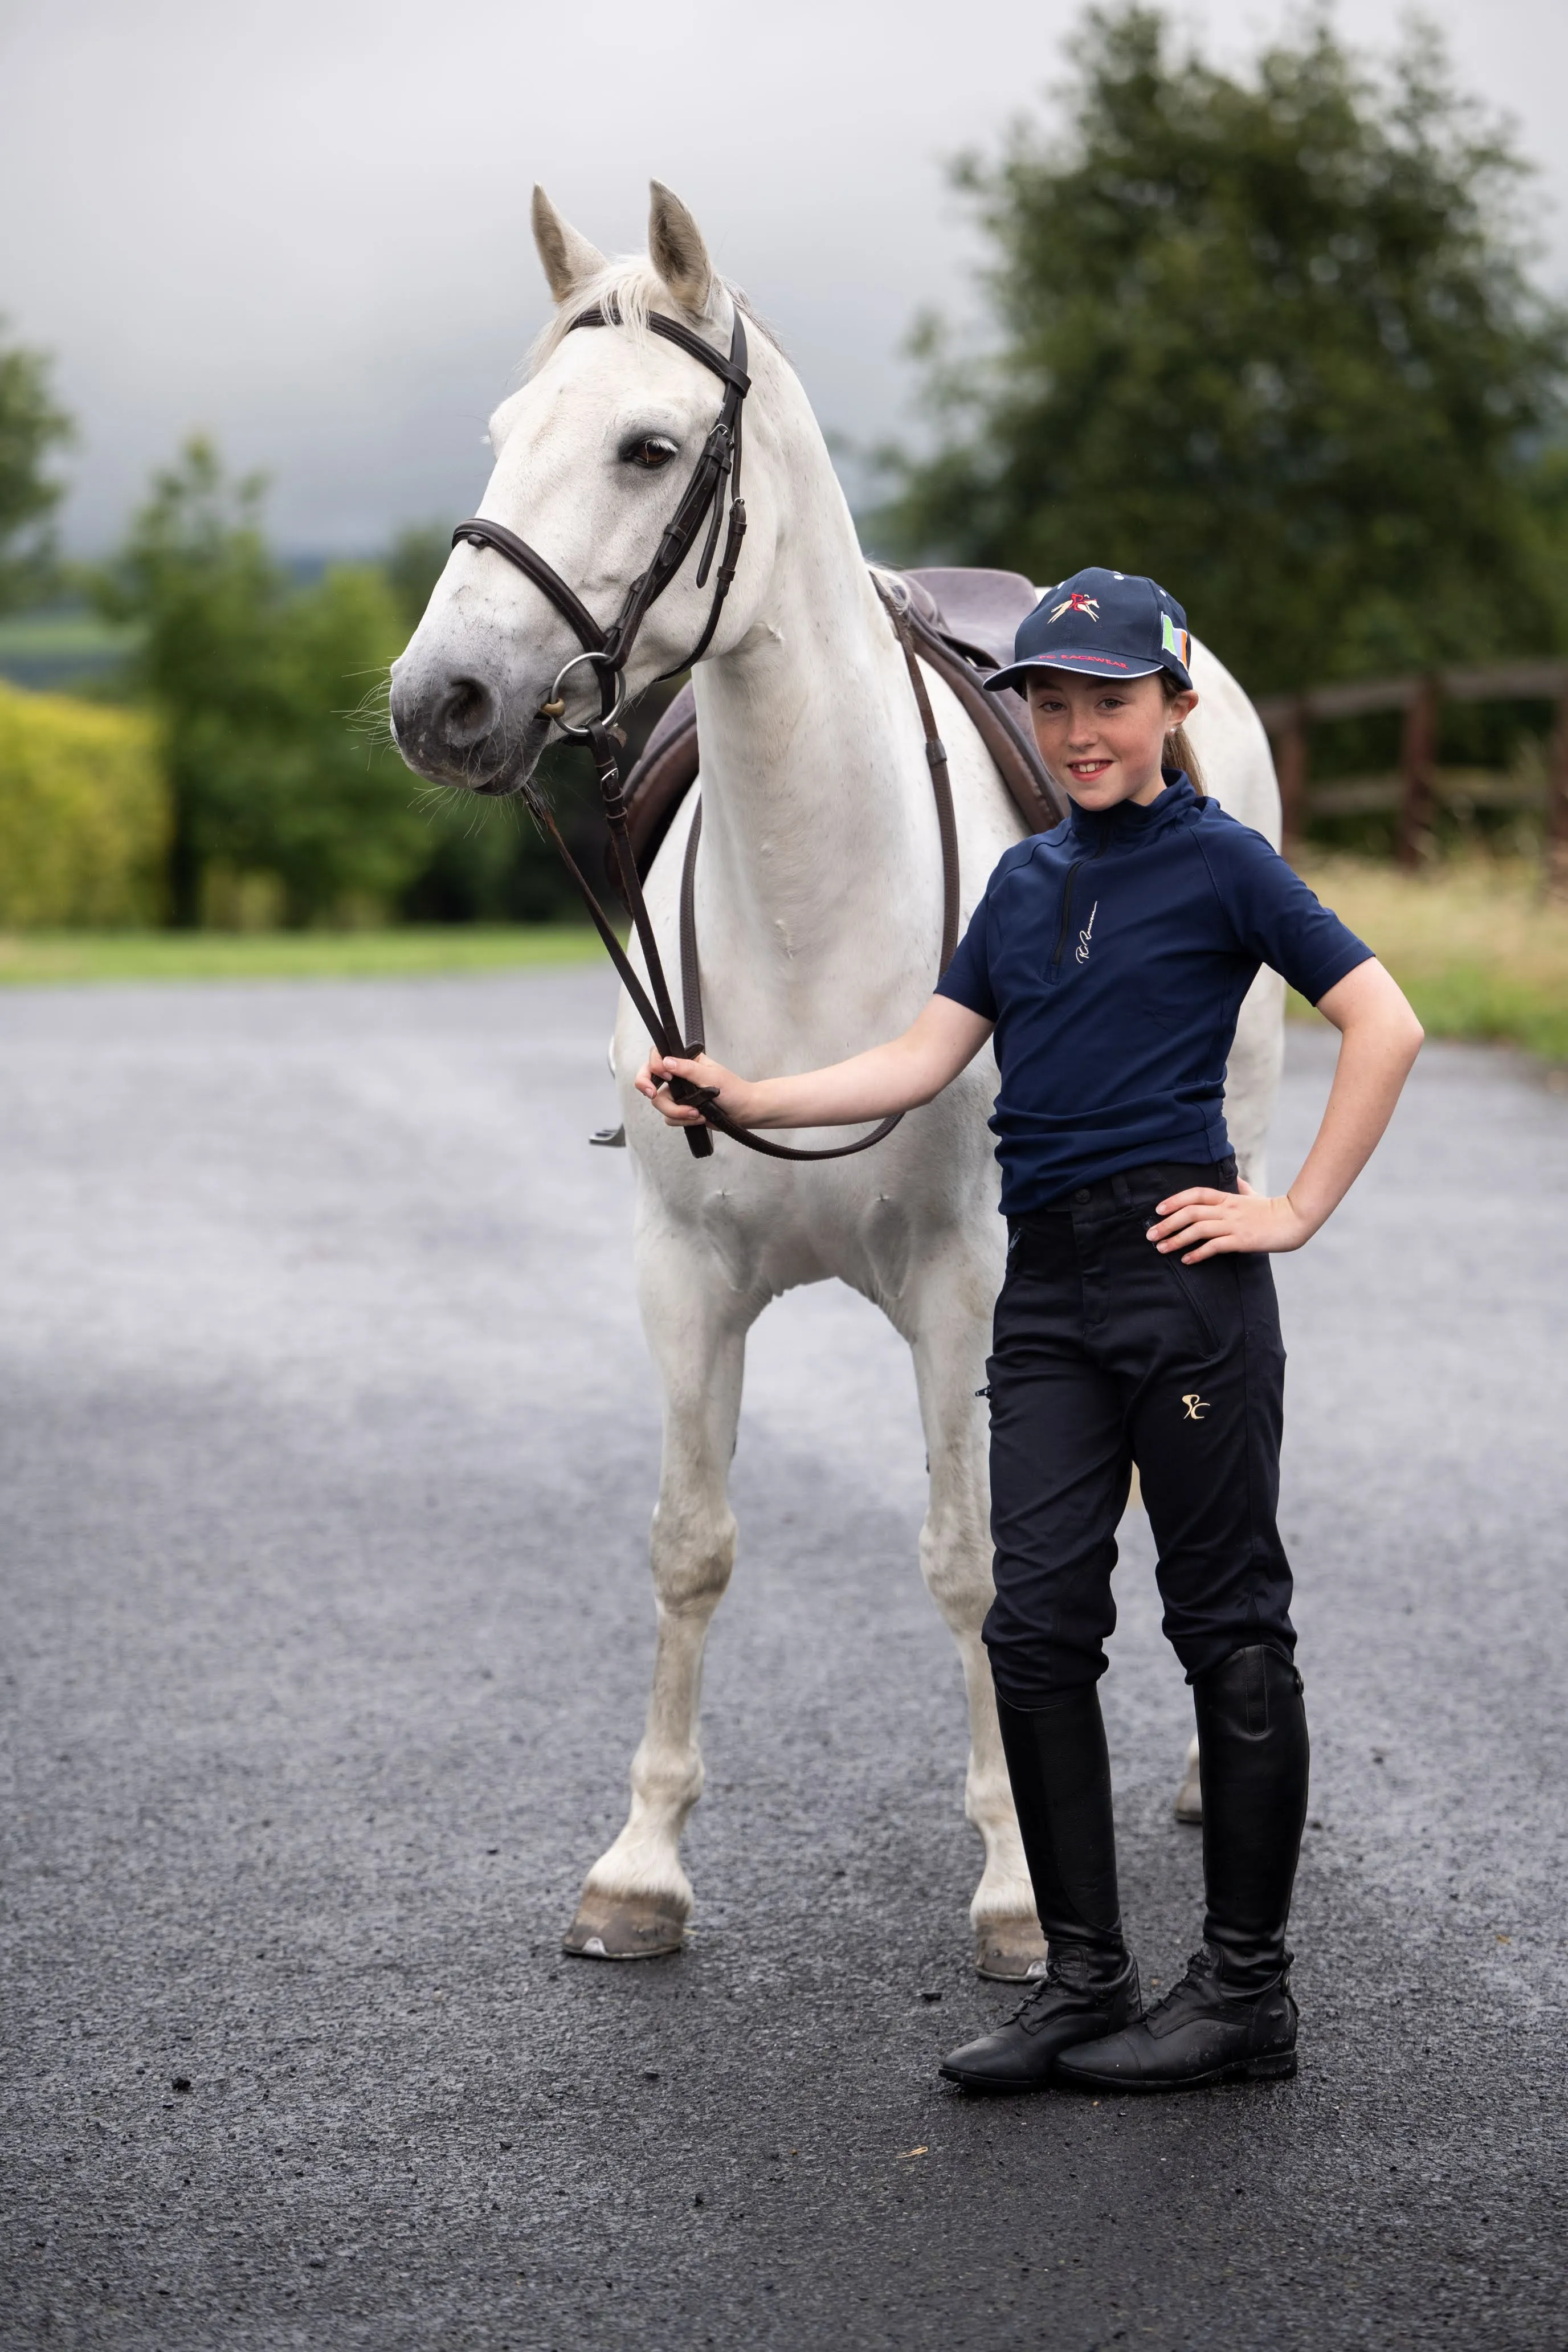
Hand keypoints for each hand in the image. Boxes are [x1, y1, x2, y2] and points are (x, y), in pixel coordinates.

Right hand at [635, 1048, 750, 1127]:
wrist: (744, 1112)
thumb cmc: (734, 1090)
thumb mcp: (711, 1076)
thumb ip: (687, 1069)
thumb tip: (666, 1062)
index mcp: (685, 1061)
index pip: (658, 1057)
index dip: (654, 1066)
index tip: (665, 1075)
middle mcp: (678, 1076)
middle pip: (651, 1081)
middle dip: (648, 1088)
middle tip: (652, 1094)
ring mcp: (678, 1094)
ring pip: (660, 1103)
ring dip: (677, 1111)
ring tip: (697, 1113)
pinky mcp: (681, 1110)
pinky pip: (669, 1117)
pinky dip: (683, 1120)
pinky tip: (699, 1118)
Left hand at [1146, 1177, 1315, 1262]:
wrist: (1294, 1220)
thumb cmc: (1273, 1209)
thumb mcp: (1254, 1195)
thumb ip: (1241, 1188)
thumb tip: (1236, 1180)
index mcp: (1228, 1197)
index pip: (1195, 1194)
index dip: (1174, 1200)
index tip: (1158, 1210)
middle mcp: (1227, 1209)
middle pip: (1190, 1212)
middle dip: (1167, 1223)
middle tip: (1150, 1235)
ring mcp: (1234, 1225)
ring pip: (1198, 1229)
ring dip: (1176, 1239)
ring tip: (1162, 1248)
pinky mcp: (1242, 1241)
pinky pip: (1214, 1246)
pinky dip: (1198, 1253)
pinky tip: (1186, 1259)